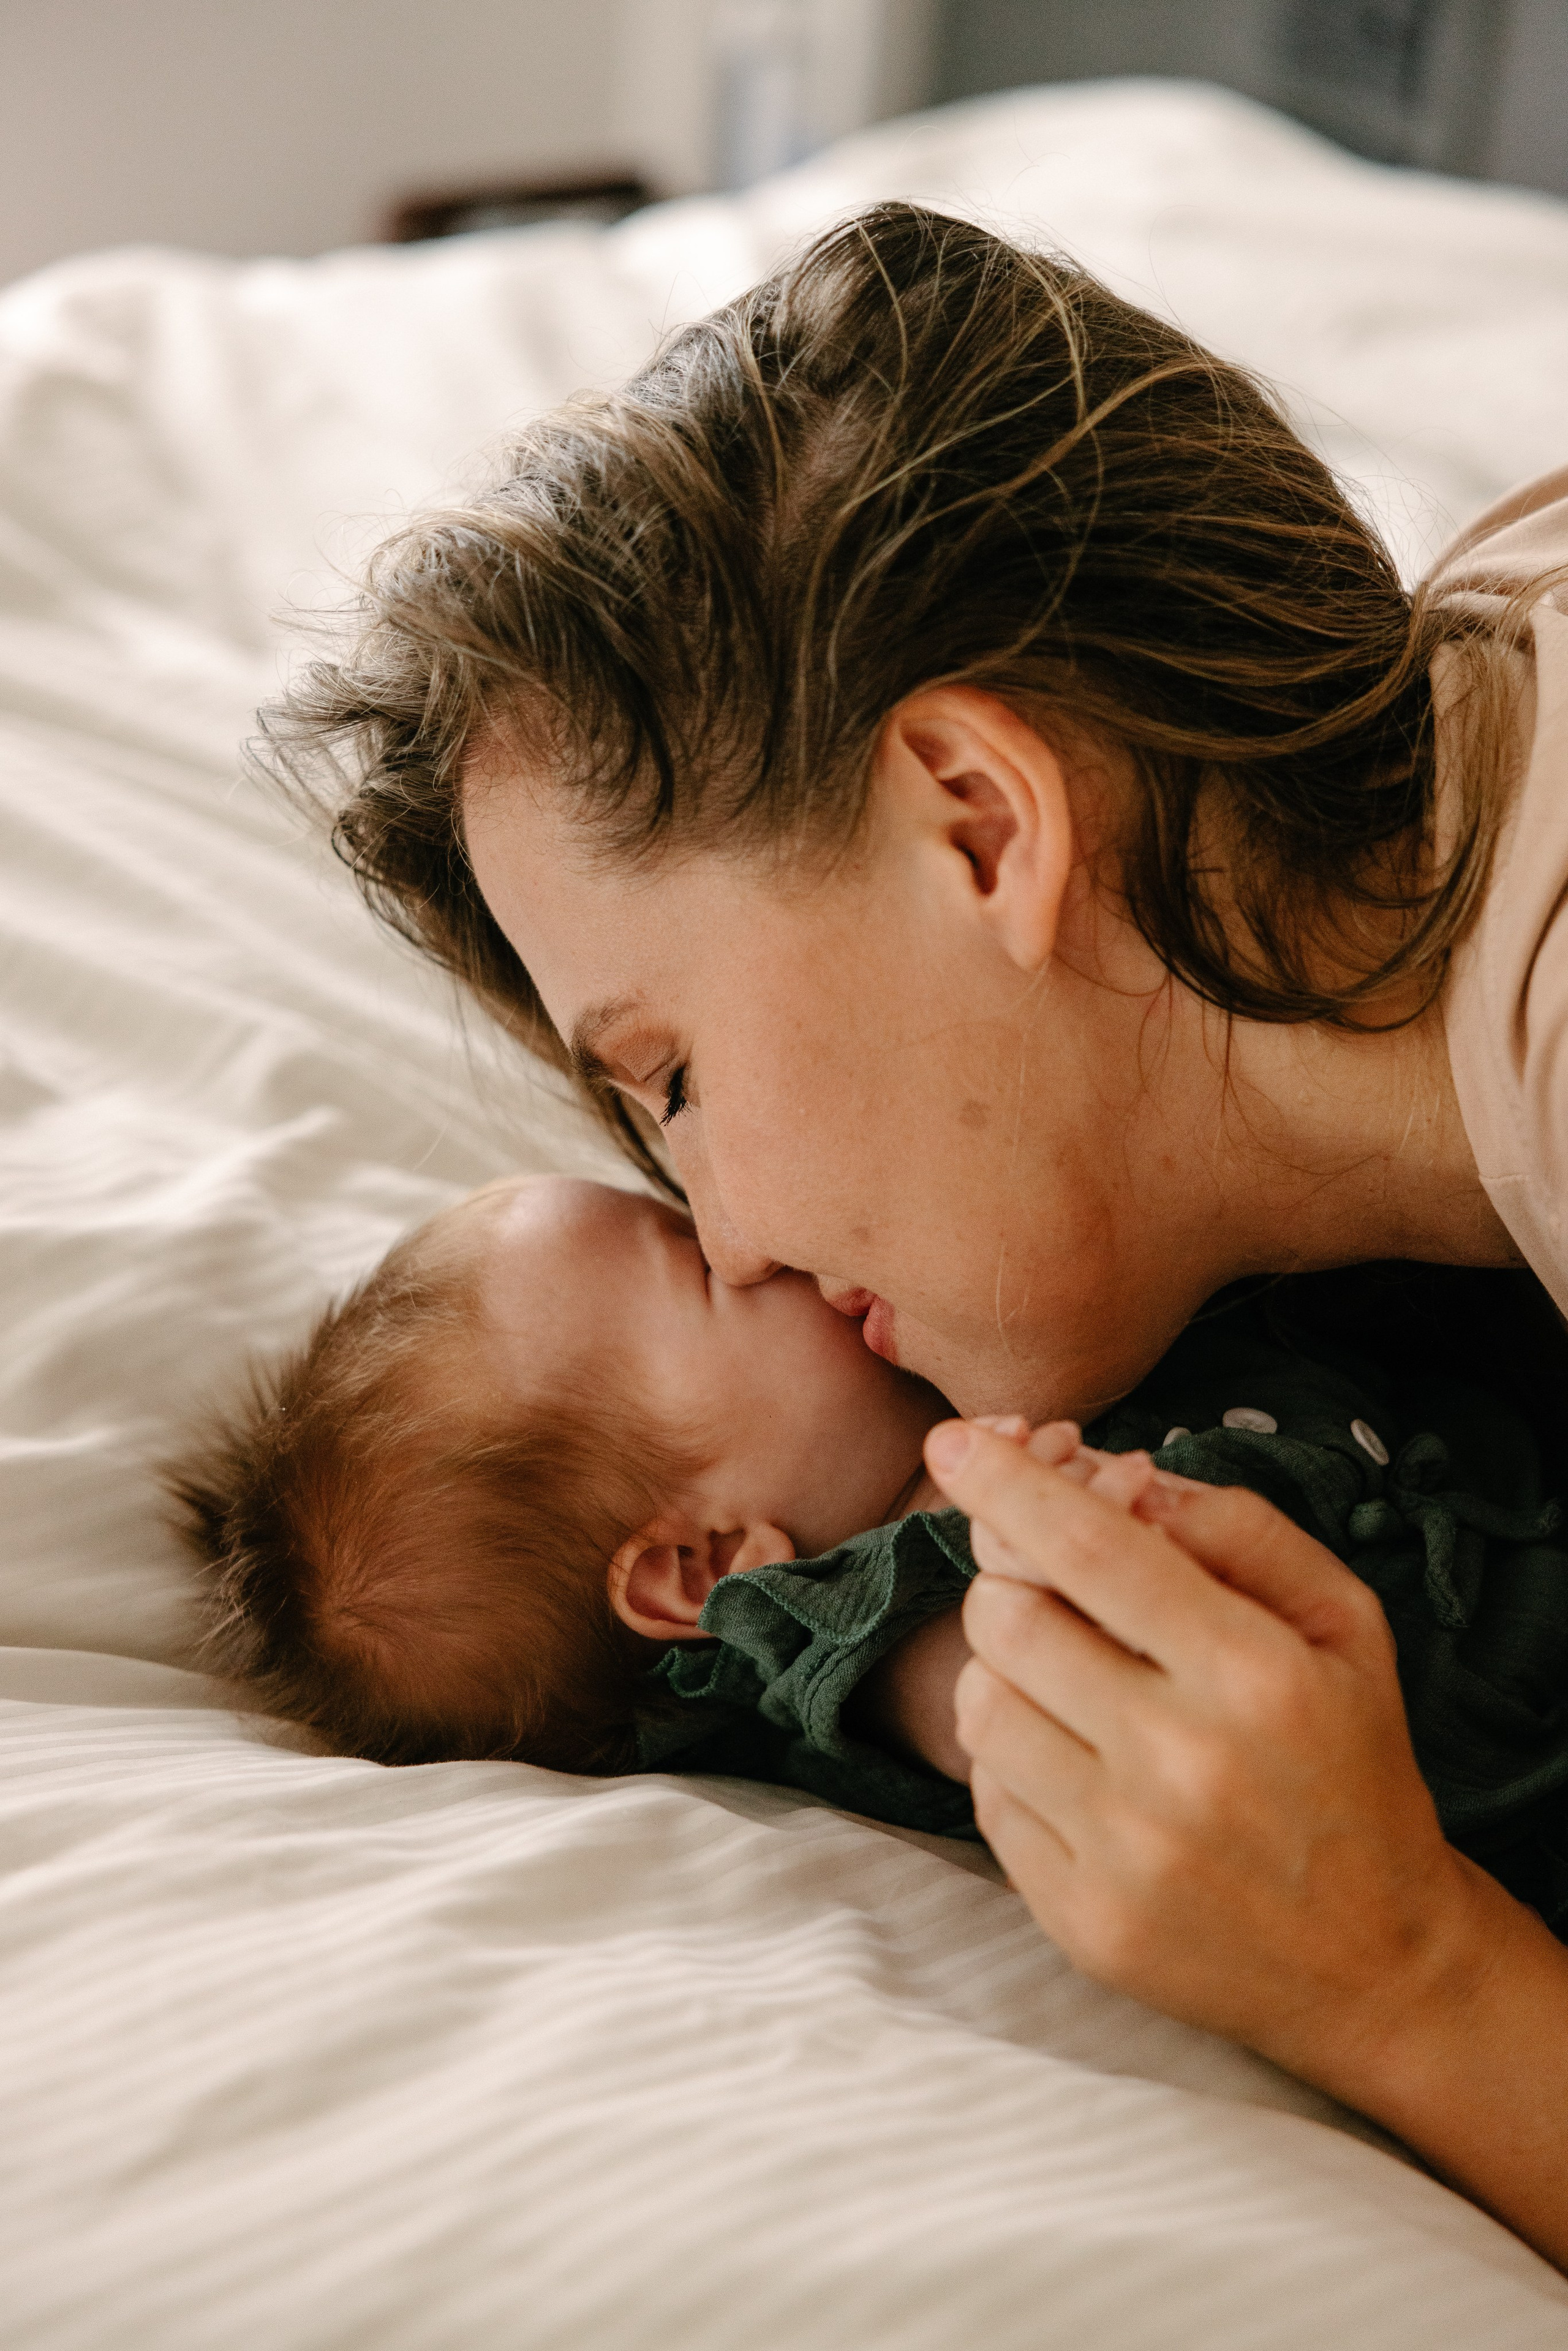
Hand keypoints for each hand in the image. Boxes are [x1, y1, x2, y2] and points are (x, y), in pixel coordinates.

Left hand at [924, 1417, 1476, 2094]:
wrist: (1380, 1962)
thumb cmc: (1351, 1767)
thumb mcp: (1345, 1625)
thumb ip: (1240, 1530)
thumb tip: (1124, 1476)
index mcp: (1253, 1674)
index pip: (1090, 1549)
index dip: (1007, 1483)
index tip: (953, 1441)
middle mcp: (1181, 1763)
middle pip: (1008, 1618)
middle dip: (1011, 1581)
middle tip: (1049, 1590)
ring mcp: (1124, 1852)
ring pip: (979, 1704)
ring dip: (1002, 1671)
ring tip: (1067, 1683)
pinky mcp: (1081, 1920)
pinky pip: (987, 1796)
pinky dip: (1013, 1760)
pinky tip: (1076, 1764)